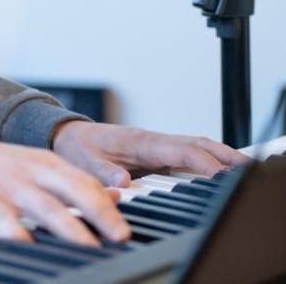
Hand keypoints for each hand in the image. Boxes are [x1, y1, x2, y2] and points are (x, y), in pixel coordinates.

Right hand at [0, 135, 129, 246]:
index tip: (126, 230)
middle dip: (100, 214)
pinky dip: (23, 238)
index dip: (109, 205)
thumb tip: (115, 195)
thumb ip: (71, 181)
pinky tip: (33, 250)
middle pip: (74, 189)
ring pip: (48, 209)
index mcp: (45, 162)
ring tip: (92, 251)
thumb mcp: (34, 166)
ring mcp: (9, 188)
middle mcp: (31, 172)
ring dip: (73, 232)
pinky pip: (8, 224)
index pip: (85, 181)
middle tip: (120, 238)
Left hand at [51, 121, 249, 187]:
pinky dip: (209, 158)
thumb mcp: (84, 161)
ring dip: (221, 155)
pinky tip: (222, 170)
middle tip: (248, 169)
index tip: (222, 177)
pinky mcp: (156, 151)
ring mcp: (156, 145)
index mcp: (140, 142)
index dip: (203, 164)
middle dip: (224, 155)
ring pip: (195, 146)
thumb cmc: (78, 147)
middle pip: (196, 144)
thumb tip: (123, 182)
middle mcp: (152, 140)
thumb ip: (103, 172)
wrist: (68, 134)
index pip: (180, 151)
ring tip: (245, 169)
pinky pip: (188, 153)